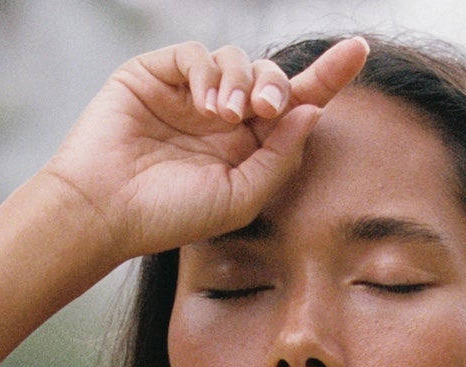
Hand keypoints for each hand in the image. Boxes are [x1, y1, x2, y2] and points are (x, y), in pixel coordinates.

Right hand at [41, 38, 368, 268]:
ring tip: (225, 116)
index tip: (359, 51)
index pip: (294, 106)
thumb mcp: (240, 198)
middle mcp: (221, 117)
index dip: (327, 77)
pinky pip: (198, 53)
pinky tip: (206, 105)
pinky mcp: (157, 73)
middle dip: (278, 85)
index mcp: (245, 149)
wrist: (106, 210)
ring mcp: (189, 93)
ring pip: (238, 59)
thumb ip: (280, 159)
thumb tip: (312, 111)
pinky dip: (209, 72)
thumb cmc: (169, 216)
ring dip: (241, 81)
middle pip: (271, 77)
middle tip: (266, 110)